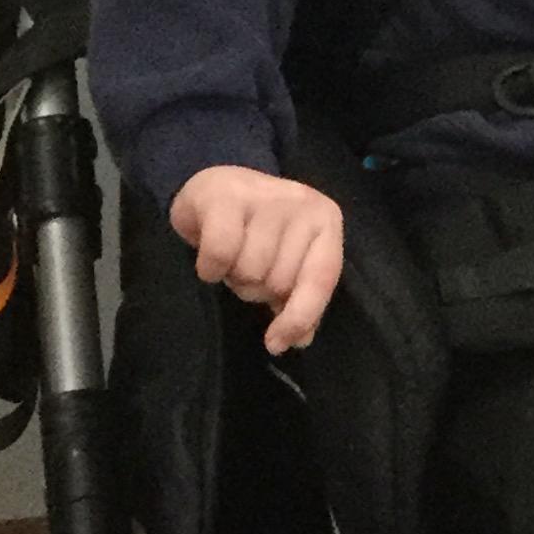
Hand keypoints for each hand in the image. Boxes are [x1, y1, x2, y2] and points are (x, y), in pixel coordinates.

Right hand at [168, 166, 344, 353]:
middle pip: (279, 280)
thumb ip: (299, 299)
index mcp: (325, 222)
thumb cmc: (255, 231)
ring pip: (250, 270)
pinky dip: (210, 268)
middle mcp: (301, 202)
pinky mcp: (225, 195)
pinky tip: (208, 261)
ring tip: (230, 258)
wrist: (212, 189)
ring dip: (232, 276)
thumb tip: (300, 340)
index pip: (320, 279)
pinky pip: (221, 253)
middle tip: (245, 269)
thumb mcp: (285, 261)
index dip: (299, 316)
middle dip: (256, 288)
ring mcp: (264, 195)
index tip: (276, 344)